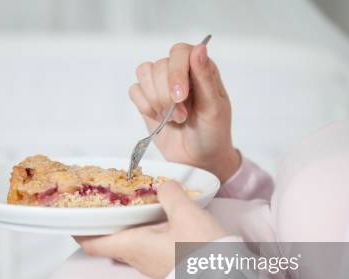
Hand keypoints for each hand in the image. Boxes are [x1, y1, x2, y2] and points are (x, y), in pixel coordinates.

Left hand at [75, 181, 226, 278]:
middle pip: (108, 241)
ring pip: (128, 242)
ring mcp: (151, 264)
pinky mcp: (167, 264)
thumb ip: (170, 194)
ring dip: (124, 225)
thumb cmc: (202, 253)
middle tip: (101, 200)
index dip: (76, 230)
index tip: (69, 214)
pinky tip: (156, 217)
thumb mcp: (186, 214)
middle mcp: (136, 258)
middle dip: (102, 222)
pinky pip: (146, 245)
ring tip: (128, 203)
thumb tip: (164, 184)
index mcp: (132, 246)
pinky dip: (143, 230)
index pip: (91, 243)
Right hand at [129, 41, 240, 181]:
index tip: (181, 97)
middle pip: (159, 65)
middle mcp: (180, 72)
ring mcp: (161, 85)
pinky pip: (134, 90)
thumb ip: (205, 77)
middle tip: (181, 117)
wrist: (199, 160)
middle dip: (166, 96)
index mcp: (200, 68)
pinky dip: (144, 106)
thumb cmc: (212, 134)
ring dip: (156, 100)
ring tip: (172, 119)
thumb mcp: (214, 108)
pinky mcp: (147, 100)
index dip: (176, 72)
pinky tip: (159, 118)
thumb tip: (200, 48)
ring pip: (144, 73)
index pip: (180, 52)